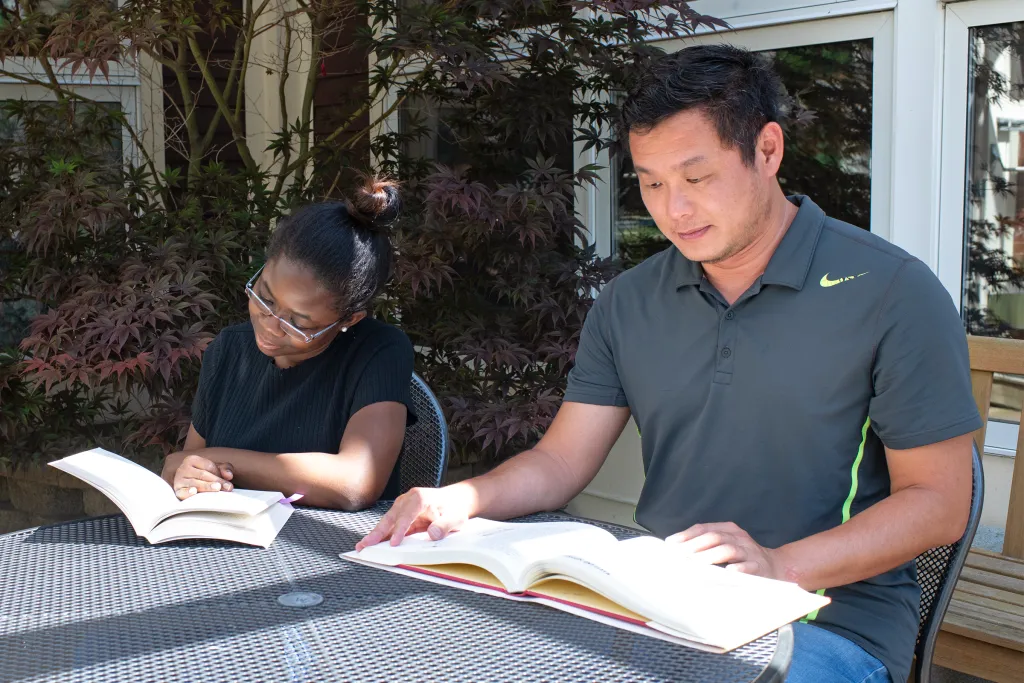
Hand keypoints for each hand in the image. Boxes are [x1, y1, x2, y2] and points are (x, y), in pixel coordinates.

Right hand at [172, 454, 233, 499]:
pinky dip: (187, 492)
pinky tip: (194, 492)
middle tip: (228, 487)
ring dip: (207, 487)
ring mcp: (178, 480)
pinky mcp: (177, 491)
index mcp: (192, 459)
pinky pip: (182, 492)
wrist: (188, 482)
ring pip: (195, 483)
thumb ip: (225, 468)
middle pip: (203, 474)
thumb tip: (229, 475)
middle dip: (217, 481)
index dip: (219, 474)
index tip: (228, 481)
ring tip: (218, 488)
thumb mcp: (216, 469)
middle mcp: (183, 468)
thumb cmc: (205, 475)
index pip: (209, 466)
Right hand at [355, 486, 472, 550]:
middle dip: (377, 532)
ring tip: (362, 547)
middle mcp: (407, 500)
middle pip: (390, 518)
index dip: (400, 530)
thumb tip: (433, 534)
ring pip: (386, 522)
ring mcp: (402, 507)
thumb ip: (445, 525)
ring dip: (374, 535)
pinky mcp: (401, 515)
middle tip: (366, 545)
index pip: (406, 515)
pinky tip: (372, 544)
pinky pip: (389, 526)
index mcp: (420, 498)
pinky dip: (381, 535)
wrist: (455, 501)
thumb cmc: (454, 508)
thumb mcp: (456, 517)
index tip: (395, 543)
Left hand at [667, 522, 784, 579]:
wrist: (777, 567)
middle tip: (679, 556)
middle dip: (694, 546)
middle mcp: (739, 538)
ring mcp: (750, 552)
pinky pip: (748, 567)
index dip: (686, 535)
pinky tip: (726, 573)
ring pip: (728, 550)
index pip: (703, 528)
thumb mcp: (726, 546)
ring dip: (709, 556)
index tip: (670, 545)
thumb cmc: (743, 558)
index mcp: (729, 530)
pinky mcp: (760, 567)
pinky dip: (736, 569)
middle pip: (714, 538)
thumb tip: (678, 551)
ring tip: (695, 564)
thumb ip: (707, 546)